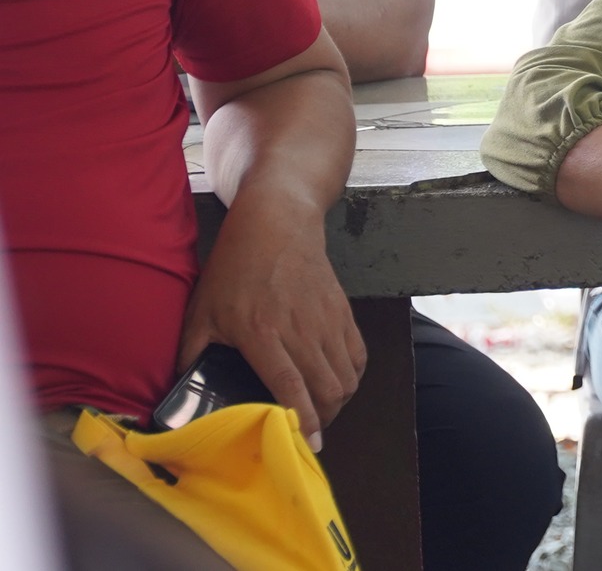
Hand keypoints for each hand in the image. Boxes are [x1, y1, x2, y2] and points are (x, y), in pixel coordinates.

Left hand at [178, 199, 364, 450]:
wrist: (278, 222)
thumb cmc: (235, 267)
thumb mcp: (202, 309)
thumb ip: (192, 352)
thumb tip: (178, 393)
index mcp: (262, 332)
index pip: (290, 386)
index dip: (301, 420)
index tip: (306, 445)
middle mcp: (300, 329)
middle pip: (327, 388)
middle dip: (323, 419)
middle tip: (307, 433)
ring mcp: (326, 319)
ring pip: (347, 375)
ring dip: (337, 401)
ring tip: (321, 412)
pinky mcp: (342, 311)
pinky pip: (358, 354)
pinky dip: (352, 376)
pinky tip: (337, 383)